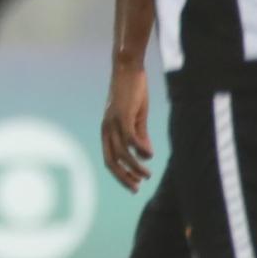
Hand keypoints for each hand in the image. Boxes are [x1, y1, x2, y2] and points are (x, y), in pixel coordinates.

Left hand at [101, 64, 151, 189]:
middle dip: (123, 177)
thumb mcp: (136, 118)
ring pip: (122, 153)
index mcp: (107, 131)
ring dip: (135, 167)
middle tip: (136, 188)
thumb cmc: (132, 93)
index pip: (109, 159)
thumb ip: (139, 135)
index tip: (133, 185)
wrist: (128, 69)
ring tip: (147, 175)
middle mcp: (106, 129)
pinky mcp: (123, 116)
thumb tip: (145, 155)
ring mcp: (113, 123)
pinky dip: (141, 150)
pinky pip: (131, 139)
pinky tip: (150, 156)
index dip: (120, 174)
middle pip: (111, 161)